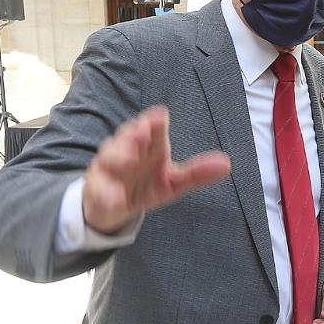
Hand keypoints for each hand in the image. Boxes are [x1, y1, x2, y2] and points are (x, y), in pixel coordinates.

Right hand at [82, 106, 231, 233]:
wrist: (113, 206)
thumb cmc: (145, 185)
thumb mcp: (174, 182)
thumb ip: (196, 173)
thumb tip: (227, 165)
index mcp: (149, 146)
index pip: (152, 129)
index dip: (154, 122)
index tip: (160, 117)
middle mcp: (126, 151)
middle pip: (127, 137)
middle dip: (133, 135)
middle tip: (142, 134)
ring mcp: (109, 168)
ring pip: (109, 158)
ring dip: (118, 157)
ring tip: (130, 161)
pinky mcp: (97, 188)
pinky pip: (100, 189)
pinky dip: (107, 192)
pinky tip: (116, 198)